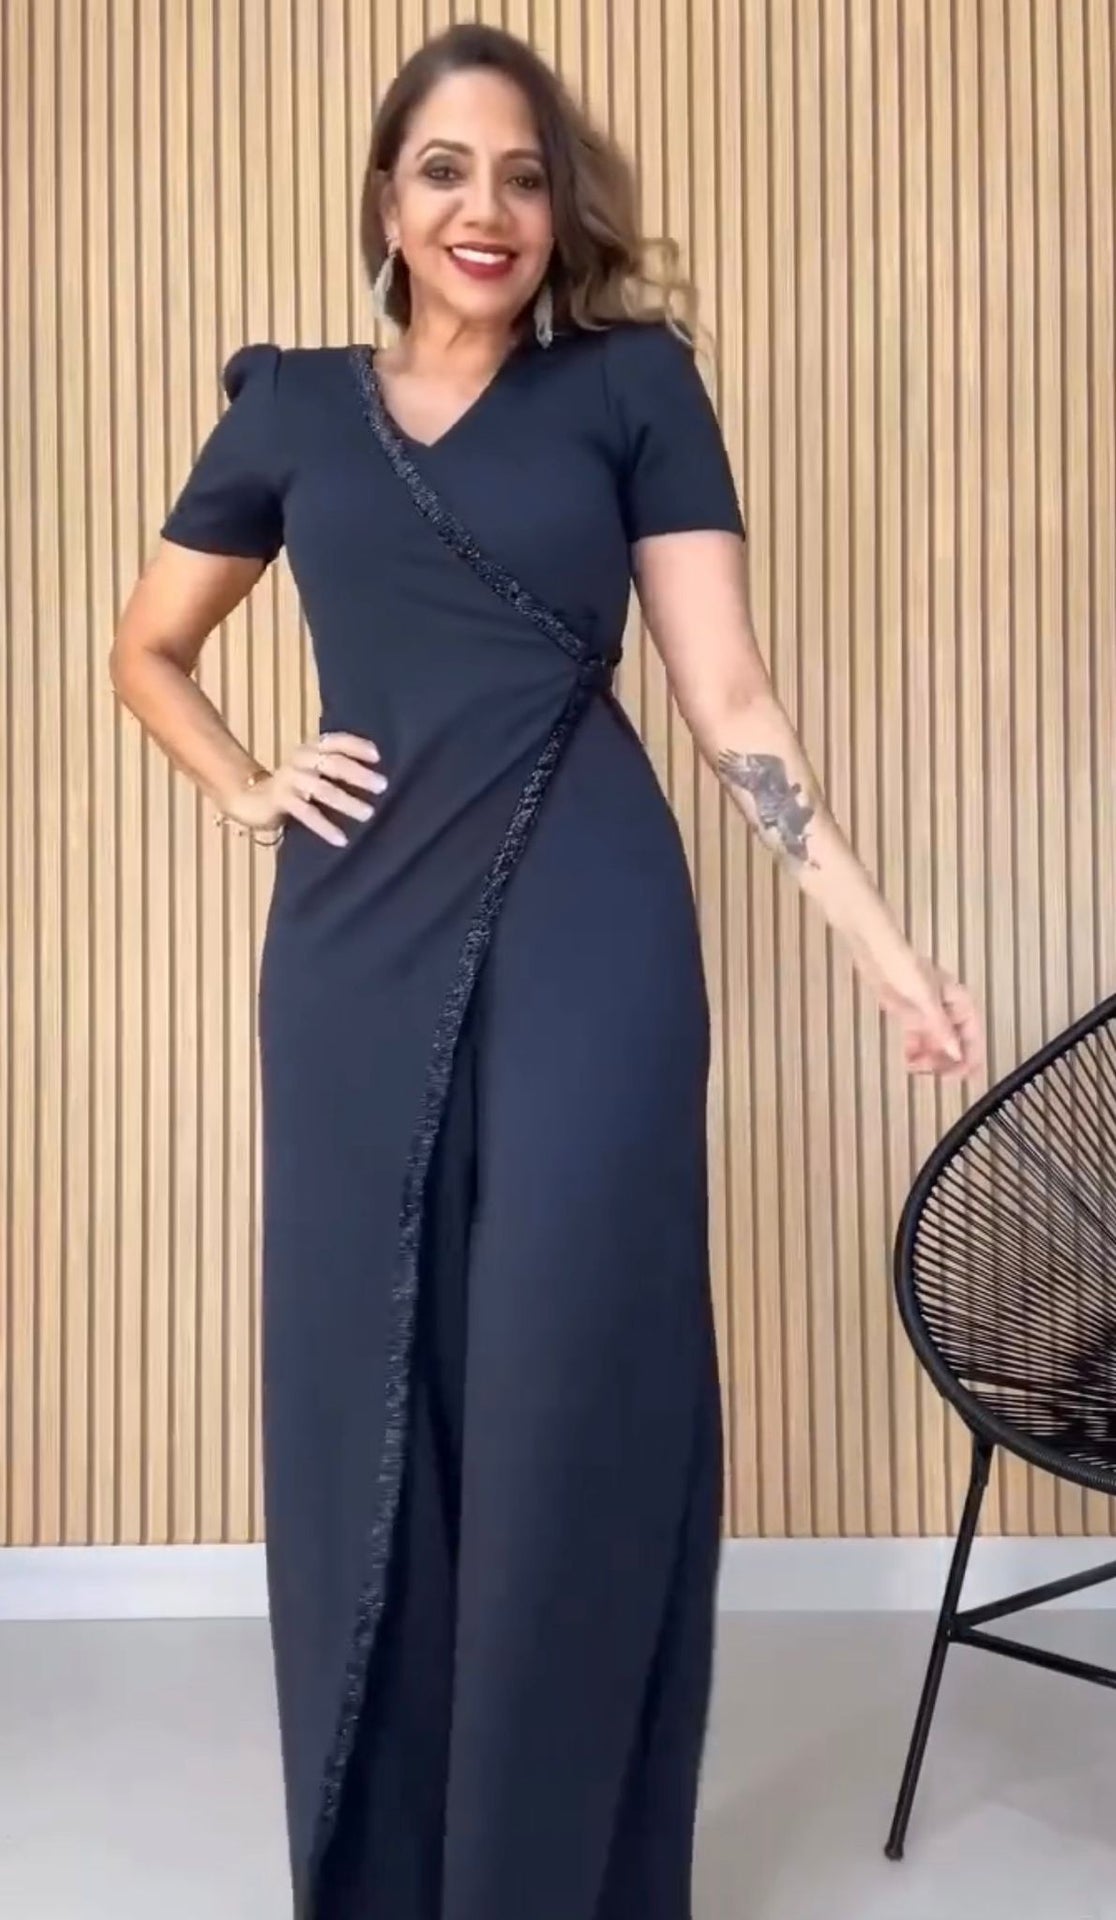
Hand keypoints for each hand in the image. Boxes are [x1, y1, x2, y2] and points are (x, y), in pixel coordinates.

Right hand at [229, 732, 386, 847]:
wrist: (252, 798)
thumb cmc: (294, 785)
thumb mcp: (314, 770)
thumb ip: (336, 767)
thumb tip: (375, 778)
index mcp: (312, 748)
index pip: (337, 741)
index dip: (357, 746)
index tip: (377, 756)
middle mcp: (301, 758)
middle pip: (333, 763)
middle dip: (359, 774)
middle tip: (382, 786)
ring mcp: (290, 778)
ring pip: (323, 789)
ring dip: (347, 802)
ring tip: (368, 813)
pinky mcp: (281, 800)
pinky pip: (307, 813)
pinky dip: (325, 827)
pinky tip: (341, 839)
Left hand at [858, 940, 983, 1079]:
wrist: (875, 953)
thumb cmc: (904, 968)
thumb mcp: (927, 1002)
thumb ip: (942, 1028)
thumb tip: (956, 1053)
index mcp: (959, 1002)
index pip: (972, 1036)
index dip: (969, 1058)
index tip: (960, 1077)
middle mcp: (947, 1009)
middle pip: (955, 1043)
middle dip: (946, 1061)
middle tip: (934, 1076)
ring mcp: (928, 1012)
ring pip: (936, 1043)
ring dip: (930, 1058)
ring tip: (917, 1069)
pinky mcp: (910, 1013)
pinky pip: (918, 1038)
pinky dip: (915, 1050)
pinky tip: (908, 1059)